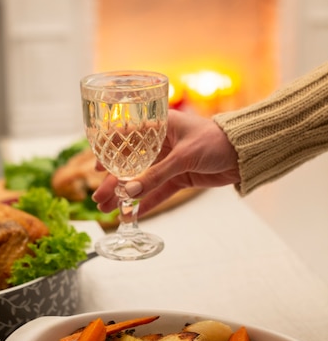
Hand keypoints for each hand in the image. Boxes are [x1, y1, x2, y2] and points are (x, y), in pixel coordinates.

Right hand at [92, 109, 239, 216]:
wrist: (245, 153)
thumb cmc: (216, 140)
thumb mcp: (183, 156)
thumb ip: (156, 175)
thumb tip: (129, 191)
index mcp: (158, 126)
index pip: (125, 137)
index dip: (107, 152)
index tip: (95, 168)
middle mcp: (160, 143)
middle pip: (129, 164)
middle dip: (113, 182)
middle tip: (98, 199)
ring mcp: (169, 162)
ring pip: (141, 181)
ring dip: (125, 195)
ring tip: (107, 210)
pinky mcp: (179, 177)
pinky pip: (158, 192)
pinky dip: (146, 203)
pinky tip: (131, 214)